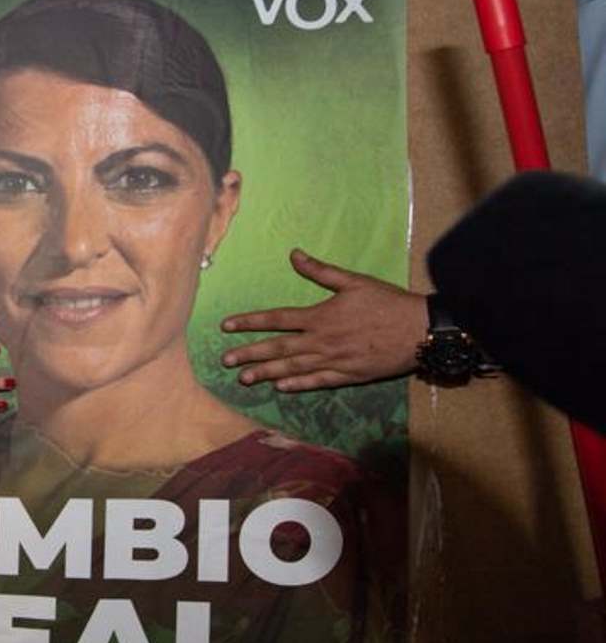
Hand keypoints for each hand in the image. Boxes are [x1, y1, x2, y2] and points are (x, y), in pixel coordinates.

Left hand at [220, 249, 426, 391]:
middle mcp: (321, 341)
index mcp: (320, 316)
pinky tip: (281, 388)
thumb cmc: (387, 302)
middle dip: (249, 354)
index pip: (276, 319)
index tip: (226, 326)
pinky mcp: (348, 375)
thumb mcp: (354, 281)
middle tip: (225, 362)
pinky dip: (298, 384)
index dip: (249, 322)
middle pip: (278, 348)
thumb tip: (294, 254)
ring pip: (293, 368)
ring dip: (266, 373)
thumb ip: (321, 271)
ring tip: (244, 379)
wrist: (419, 330)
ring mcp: (334, 361)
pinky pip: (317, 381)